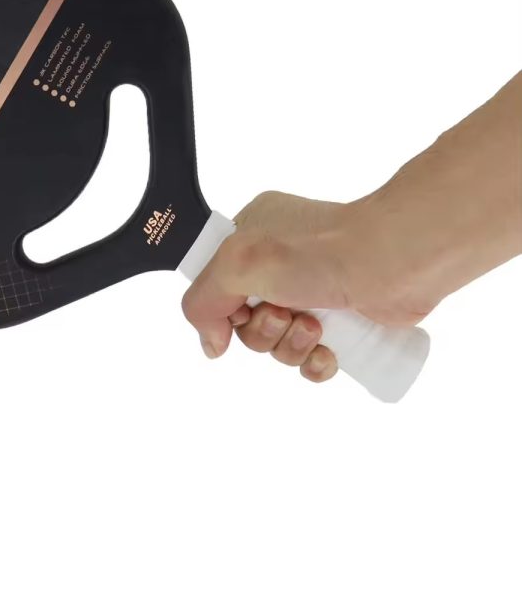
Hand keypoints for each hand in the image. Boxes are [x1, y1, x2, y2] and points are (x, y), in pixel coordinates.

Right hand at [180, 190, 435, 383]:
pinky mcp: (341, 320)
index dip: (221, 308)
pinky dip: (314, 362)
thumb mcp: (237, 264)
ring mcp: (311, 291)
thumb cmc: (320, 250)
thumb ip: (203, 300)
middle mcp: (279, 262)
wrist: (396, 260)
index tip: (237, 312)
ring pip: (277, 342)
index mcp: (250, 236)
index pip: (215, 283)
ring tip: (314, 327)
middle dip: (262, 330)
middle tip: (284, 314)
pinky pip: (310, 357)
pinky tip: (327, 352)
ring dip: (289, 346)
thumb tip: (211, 344)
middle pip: (244, 321)